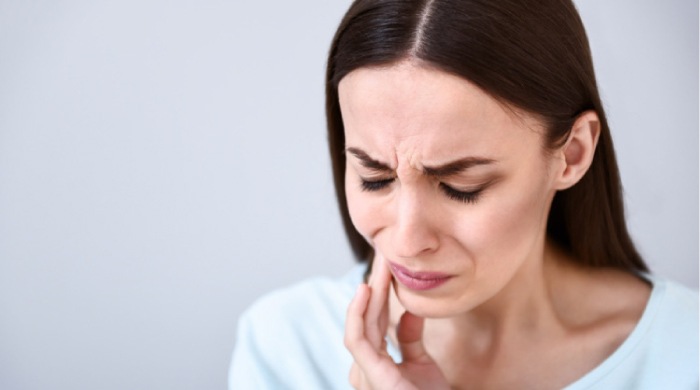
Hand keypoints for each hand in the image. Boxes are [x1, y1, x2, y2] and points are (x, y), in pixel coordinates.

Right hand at [344, 255, 449, 389]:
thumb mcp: (421, 365)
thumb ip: (410, 339)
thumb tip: (408, 312)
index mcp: (374, 363)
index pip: (373, 319)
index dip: (379, 291)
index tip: (388, 264)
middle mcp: (364, 367)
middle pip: (365, 317)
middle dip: (374, 283)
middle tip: (383, 253)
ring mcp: (365, 373)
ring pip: (360, 323)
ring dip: (369, 292)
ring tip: (379, 266)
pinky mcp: (372, 377)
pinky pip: (358, 340)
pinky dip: (358, 313)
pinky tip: (367, 290)